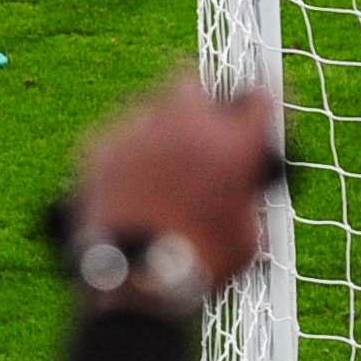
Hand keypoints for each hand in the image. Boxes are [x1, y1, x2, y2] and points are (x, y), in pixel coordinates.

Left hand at [67, 74, 280, 290]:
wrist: (136, 280)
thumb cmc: (202, 263)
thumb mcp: (248, 233)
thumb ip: (246, 197)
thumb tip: (239, 189)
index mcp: (236, 144)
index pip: (261, 95)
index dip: (260, 105)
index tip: (255, 113)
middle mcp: (189, 125)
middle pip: (193, 81)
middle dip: (197, 100)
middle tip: (198, 128)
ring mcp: (139, 131)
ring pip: (149, 108)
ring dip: (159, 128)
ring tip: (159, 164)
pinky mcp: (99, 146)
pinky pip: (119, 136)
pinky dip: (128, 152)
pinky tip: (131, 181)